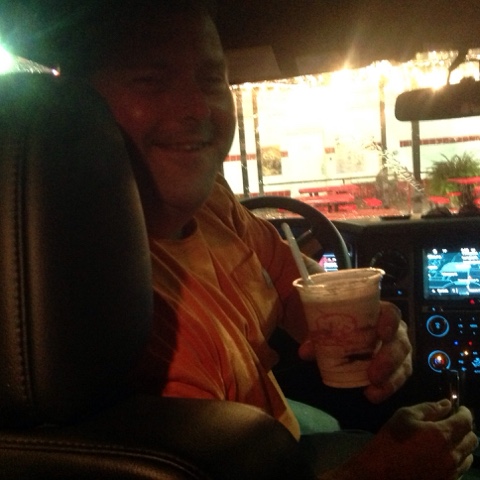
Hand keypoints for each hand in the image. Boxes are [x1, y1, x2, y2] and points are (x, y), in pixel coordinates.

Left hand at [298, 301, 411, 402]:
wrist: (340, 331)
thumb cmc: (337, 321)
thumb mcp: (326, 324)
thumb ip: (316, 335)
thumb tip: (305, 352)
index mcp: (378, 312)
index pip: (391, 313)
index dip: (390, 322)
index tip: (382, 333)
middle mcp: (393, 331)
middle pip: (400, 342)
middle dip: (389, 360)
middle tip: (373, 375)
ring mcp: (396, 350)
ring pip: (403, 364)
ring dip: (391, 379)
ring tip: (373, 390)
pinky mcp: (395, 368)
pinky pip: (397, 378)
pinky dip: (387, 388)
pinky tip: (373, 395)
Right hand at [326, 400, 477, 479]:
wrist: (380, 471)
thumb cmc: (391, 440)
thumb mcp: (405, 415)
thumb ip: (428, 408)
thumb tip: (446, 404)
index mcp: (442, 435)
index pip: (466, 421)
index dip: (464, 412)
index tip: (459, 408)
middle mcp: (452, 455)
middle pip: (472, 439)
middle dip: (465, 428)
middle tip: (452, 422)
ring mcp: (451, 472)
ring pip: (469, 456)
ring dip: (462, 445)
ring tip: (447, 440)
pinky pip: (460, 469)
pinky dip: (457, 459)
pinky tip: (442, 455)